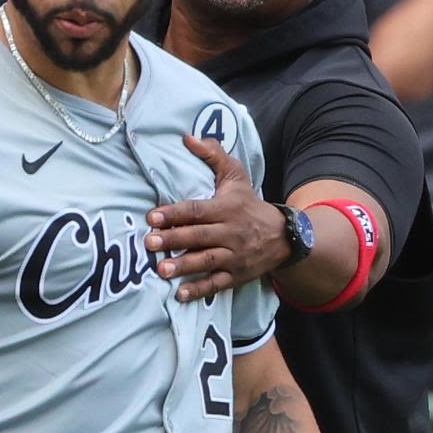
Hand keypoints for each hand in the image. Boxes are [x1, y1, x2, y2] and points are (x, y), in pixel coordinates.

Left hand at [145, 136, 283, 302]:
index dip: (174, 213)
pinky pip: (217, 284)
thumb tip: (187, 138)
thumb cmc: (249, 204)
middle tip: (149, 243)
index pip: (197, 210)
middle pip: (199, 236)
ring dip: (183, 266)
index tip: (152, 217)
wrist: (283, 236)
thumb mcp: (235, 176)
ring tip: (161, 270)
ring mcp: (234, 256)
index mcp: (227, 207)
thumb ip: (213, 155)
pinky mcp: (236, 275)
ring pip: (207, 261)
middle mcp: (231, 232)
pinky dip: (199, 290)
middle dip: (174, 240)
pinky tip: (180, 294)